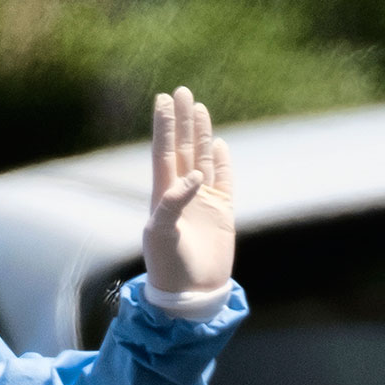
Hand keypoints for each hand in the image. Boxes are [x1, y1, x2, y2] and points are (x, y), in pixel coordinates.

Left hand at [143, 87, 235, 293]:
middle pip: (182, 147)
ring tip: (200, 109)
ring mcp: (203, 200)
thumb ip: (173, 202)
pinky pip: (224, 180)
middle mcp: (182, 191)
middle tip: (183, 92)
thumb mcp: (161, 234)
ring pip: (202, 158)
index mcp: (162, 194)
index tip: (165, 99)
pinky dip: (221, 162)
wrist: (191, 292)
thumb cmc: (168, 265)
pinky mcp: (222, 212)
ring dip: (200, 134)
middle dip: (182, 120)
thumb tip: (195, 176)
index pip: (164, 151)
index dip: (164, 125)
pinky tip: (218, 144)